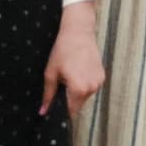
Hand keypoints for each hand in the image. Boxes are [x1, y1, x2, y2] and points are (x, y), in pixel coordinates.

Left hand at [43, 1, 106, 117]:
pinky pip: (91, 87)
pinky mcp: (102, 76)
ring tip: (70, 74)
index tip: (55, 107)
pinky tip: (78, 71)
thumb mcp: (51, 73)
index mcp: (78, 89)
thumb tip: (43, 112)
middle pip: (78, 104)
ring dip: (77, 91)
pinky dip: (84, 84)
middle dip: (69, 99)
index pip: (70, 111)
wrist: (78, 33)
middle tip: (61, 84)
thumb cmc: (62, 51)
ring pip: (85, 96)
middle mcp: (92, 88)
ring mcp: (99, 82)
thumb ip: (48, 95)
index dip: (61, 111)